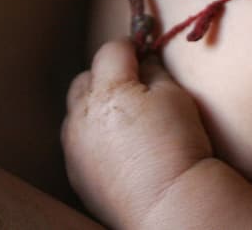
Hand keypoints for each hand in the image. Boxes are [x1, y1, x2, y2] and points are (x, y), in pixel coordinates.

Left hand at [63, 39, 213, 228]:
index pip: (112, 51)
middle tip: (133, 89)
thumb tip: (144, 63)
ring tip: (123, 122)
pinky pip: (77, 142)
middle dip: (106, 77)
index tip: (143, 53)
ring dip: (94, 108)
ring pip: (76, 111)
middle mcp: (82, 114)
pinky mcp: (74, 171)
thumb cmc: (177, 145)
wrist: (169, 202)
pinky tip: (116, 148)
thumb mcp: (175, 95)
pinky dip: (92, 137)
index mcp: (108, 89)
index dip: (130, 48)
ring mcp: (74, 145)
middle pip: (85, 79)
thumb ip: (154, 71)